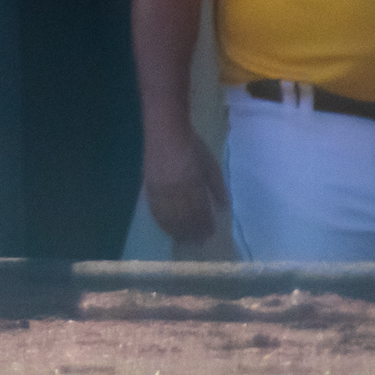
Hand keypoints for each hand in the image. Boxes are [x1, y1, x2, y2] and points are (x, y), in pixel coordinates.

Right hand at [141, 124, 229, 244]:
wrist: (166, 133)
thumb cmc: (192, 147)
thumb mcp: (211, 165)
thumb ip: (218, 187)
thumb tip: (224, 207)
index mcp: (195, 187)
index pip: (201, 213)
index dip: (205, 225)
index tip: (210, 234)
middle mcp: (178, 192)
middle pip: (185, 219)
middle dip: (192, 232)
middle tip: (198, 242)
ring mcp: (162, 191)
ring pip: (169, 218)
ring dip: (177, 230)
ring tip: (183, 239)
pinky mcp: (150, 188)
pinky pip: (155, 210)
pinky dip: (162, 221)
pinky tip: (166, 227)